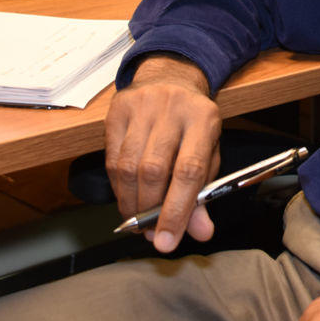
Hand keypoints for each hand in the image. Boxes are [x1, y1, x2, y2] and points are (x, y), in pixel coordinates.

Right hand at [104, 54, 219, 252]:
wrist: (171, 80)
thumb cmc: (192, 124)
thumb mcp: (208, 153)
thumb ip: (202, 193)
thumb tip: (199, 232)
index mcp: (203, 119)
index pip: (188, 171)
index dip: (177, 210)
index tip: (167, 240)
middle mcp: (172, 109)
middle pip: (153, 170)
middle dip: (149, 210)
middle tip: (150, 234)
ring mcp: (142, 106)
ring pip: (127, 166)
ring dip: (131, 203)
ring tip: (138, 221)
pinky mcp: (117, 110)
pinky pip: (111, 158)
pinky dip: (117, 187)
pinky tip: (126, 198)